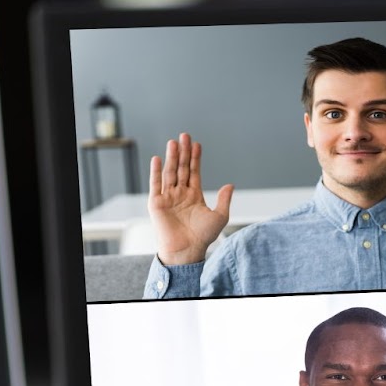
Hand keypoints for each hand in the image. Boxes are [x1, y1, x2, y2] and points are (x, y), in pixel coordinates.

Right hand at [148, 132, 232, 265]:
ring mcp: (168, 197)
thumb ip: (223, 200)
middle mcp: (180, 194)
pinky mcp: (156, 203)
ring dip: (172, 157)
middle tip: (184, 135)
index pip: (194, 172)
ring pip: (170, 173)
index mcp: (194, 195)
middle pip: (181, 168)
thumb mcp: (219, 216)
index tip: (197, 144)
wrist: (187, 250)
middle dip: (183, 152)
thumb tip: (230, 185)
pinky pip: (156, 184)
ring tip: (173, 142)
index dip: (195, 158)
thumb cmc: (203, 236)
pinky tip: (157, 159)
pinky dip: (156, 172)